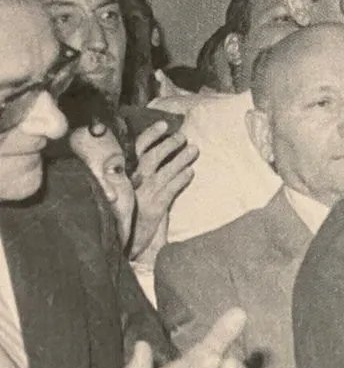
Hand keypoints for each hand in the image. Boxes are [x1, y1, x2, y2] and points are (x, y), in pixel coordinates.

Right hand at [130, 122, 197, 258]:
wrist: (124, 243)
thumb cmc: (126, 214)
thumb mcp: (125, 191)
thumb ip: (132, 175)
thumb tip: (147, 156)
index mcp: (124, 175)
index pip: (135, 149)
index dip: (151, 135)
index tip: (163, 124)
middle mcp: (132, 182)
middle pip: (151, 156)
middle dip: (169, 144)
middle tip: (183, 137)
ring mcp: (144, 194)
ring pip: (165, 171)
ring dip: (181, 159)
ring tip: (194, 150)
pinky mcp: (155, 208)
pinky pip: (171, 190)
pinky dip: (182, 179)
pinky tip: (191, 173)